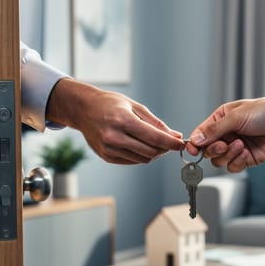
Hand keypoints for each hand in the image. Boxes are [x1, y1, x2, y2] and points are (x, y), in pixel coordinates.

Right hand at [47, 79, 183, 163]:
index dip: (171, 143)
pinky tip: (140, 145)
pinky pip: (132, 161)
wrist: (84, 110)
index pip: (154, 137)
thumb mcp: (134, 106)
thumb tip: (174, 135)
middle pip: (150, 151)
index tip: (181, 143)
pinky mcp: (107, 157)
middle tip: (169, 142)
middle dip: (164, 148)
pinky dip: (141, 155)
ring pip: (143, 159)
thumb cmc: (110, 104)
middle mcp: (114, 137)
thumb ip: (155, 122)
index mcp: (122, 120)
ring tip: (154, 142)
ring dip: (154, 153)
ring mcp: (109, 149)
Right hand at [186, 96, 264, 172]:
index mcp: (221, 119)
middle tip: (224, 144)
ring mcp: (236, 148)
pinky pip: (234, 167)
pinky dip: (238, 162)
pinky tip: (247, 152)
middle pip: (208, 150)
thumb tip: (196, 140)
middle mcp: (227, 134)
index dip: (195, 143)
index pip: (201, 134)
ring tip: (241, 145)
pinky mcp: (247, 159)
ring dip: (228, 155)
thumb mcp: (236, 117)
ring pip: (220, 161)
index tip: (193, 150)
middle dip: (214, 149)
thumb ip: (214, 130)